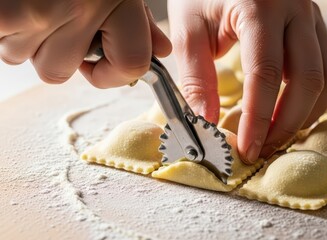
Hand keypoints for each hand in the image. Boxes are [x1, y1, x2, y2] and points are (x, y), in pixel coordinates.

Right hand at [0, 0, 170, 87]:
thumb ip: (140, 19)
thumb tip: (161, 50)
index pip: (131, 64)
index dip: (114, 76)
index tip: (102, 68)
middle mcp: (82, 5)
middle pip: (59, 72)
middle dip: (54, 56)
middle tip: (52, 25)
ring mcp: (39, 10)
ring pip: (25, 58)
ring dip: (25, 40)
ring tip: (31, 4)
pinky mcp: (3, 13)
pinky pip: (2, 45)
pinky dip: (5, 32)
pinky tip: (15, 7)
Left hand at [168, 0, 326, 163]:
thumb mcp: (189, 28)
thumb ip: (196, 77)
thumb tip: (208, 123)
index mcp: (259, 7)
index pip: (265, 74)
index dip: (258, 119)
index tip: (247, 149)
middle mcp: (295, 9)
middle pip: (308, 78)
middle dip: (287, 123)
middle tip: (263, 149)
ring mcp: (312, 16)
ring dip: (306, 113)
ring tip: (278, 135)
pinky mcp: (317, 24)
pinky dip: (316, 96)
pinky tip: (294, 110)